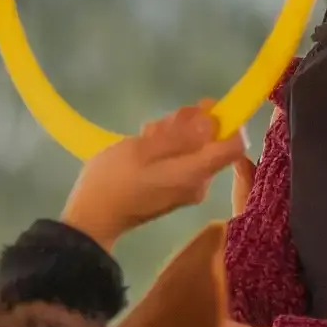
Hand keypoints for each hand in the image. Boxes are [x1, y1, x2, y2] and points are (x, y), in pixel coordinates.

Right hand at [62, 105, 246, 247]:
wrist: (92, 218)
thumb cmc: (113, 180)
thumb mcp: (143, 149)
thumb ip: (181, 135)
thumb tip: (213, 122)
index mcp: (195, 173)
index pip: (235, 146)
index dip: (227, 122)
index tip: (205, 107)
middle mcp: (199, 183)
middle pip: (211, 143)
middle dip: (188, 125)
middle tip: (156, 125)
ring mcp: (187, 188)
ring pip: (193, 149)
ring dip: (172, 135)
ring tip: (144, 136)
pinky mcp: (174, 189)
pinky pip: (181, 160)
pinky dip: (166, 149)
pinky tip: (143, 147)